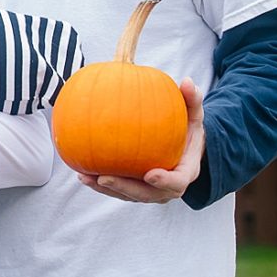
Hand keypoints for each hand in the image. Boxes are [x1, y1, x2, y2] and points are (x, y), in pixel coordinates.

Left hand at [69, 80, 205, 201]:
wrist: (185, 148)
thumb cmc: (188, 128)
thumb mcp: (194, 114)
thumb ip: (192, 99)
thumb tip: (187, 81)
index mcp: (184, 172)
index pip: (176, 183)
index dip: (164, 182)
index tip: (149, 174)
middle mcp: (167, 187)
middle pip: (146, 195)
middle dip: (124, 189)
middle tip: (104, 179)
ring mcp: (151, 190)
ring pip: (128, 195)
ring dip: (107, 189)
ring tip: (85, 177)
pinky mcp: (136, 188)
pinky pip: (118, 188)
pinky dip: (100, 182)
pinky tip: (81, 171)